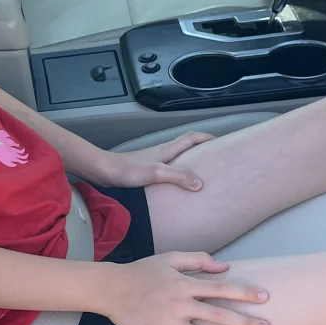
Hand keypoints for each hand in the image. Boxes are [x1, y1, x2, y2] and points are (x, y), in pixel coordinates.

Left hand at [94, 130, 214, 192]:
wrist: (103, 171)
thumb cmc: (126, 170)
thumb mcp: (156, 173)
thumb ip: (178, 176)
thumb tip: (200, 183)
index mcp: (167, 150)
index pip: (192, 138)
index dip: (208, 138)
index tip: (222, 141)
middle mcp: (162, 153)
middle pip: (187, 146)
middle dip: (202, 149)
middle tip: (216, 158)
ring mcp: (154, 161)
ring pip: (177, 158)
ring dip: (190, 162)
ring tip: (201, 174)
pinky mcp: (146, 171)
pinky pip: (168, 169)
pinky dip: (177, 173)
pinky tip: (177, 187)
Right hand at [100, 253, 268, 324]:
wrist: (112, 288)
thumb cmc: (142, 271)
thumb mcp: (170, 258)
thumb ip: (198, 260)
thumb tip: (225, 267)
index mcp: (186, 284)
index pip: (222, 289)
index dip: (244, 293)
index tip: (265, 298)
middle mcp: (181, 304)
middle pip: (218, 316)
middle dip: (244, 324)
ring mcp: (168, 322)